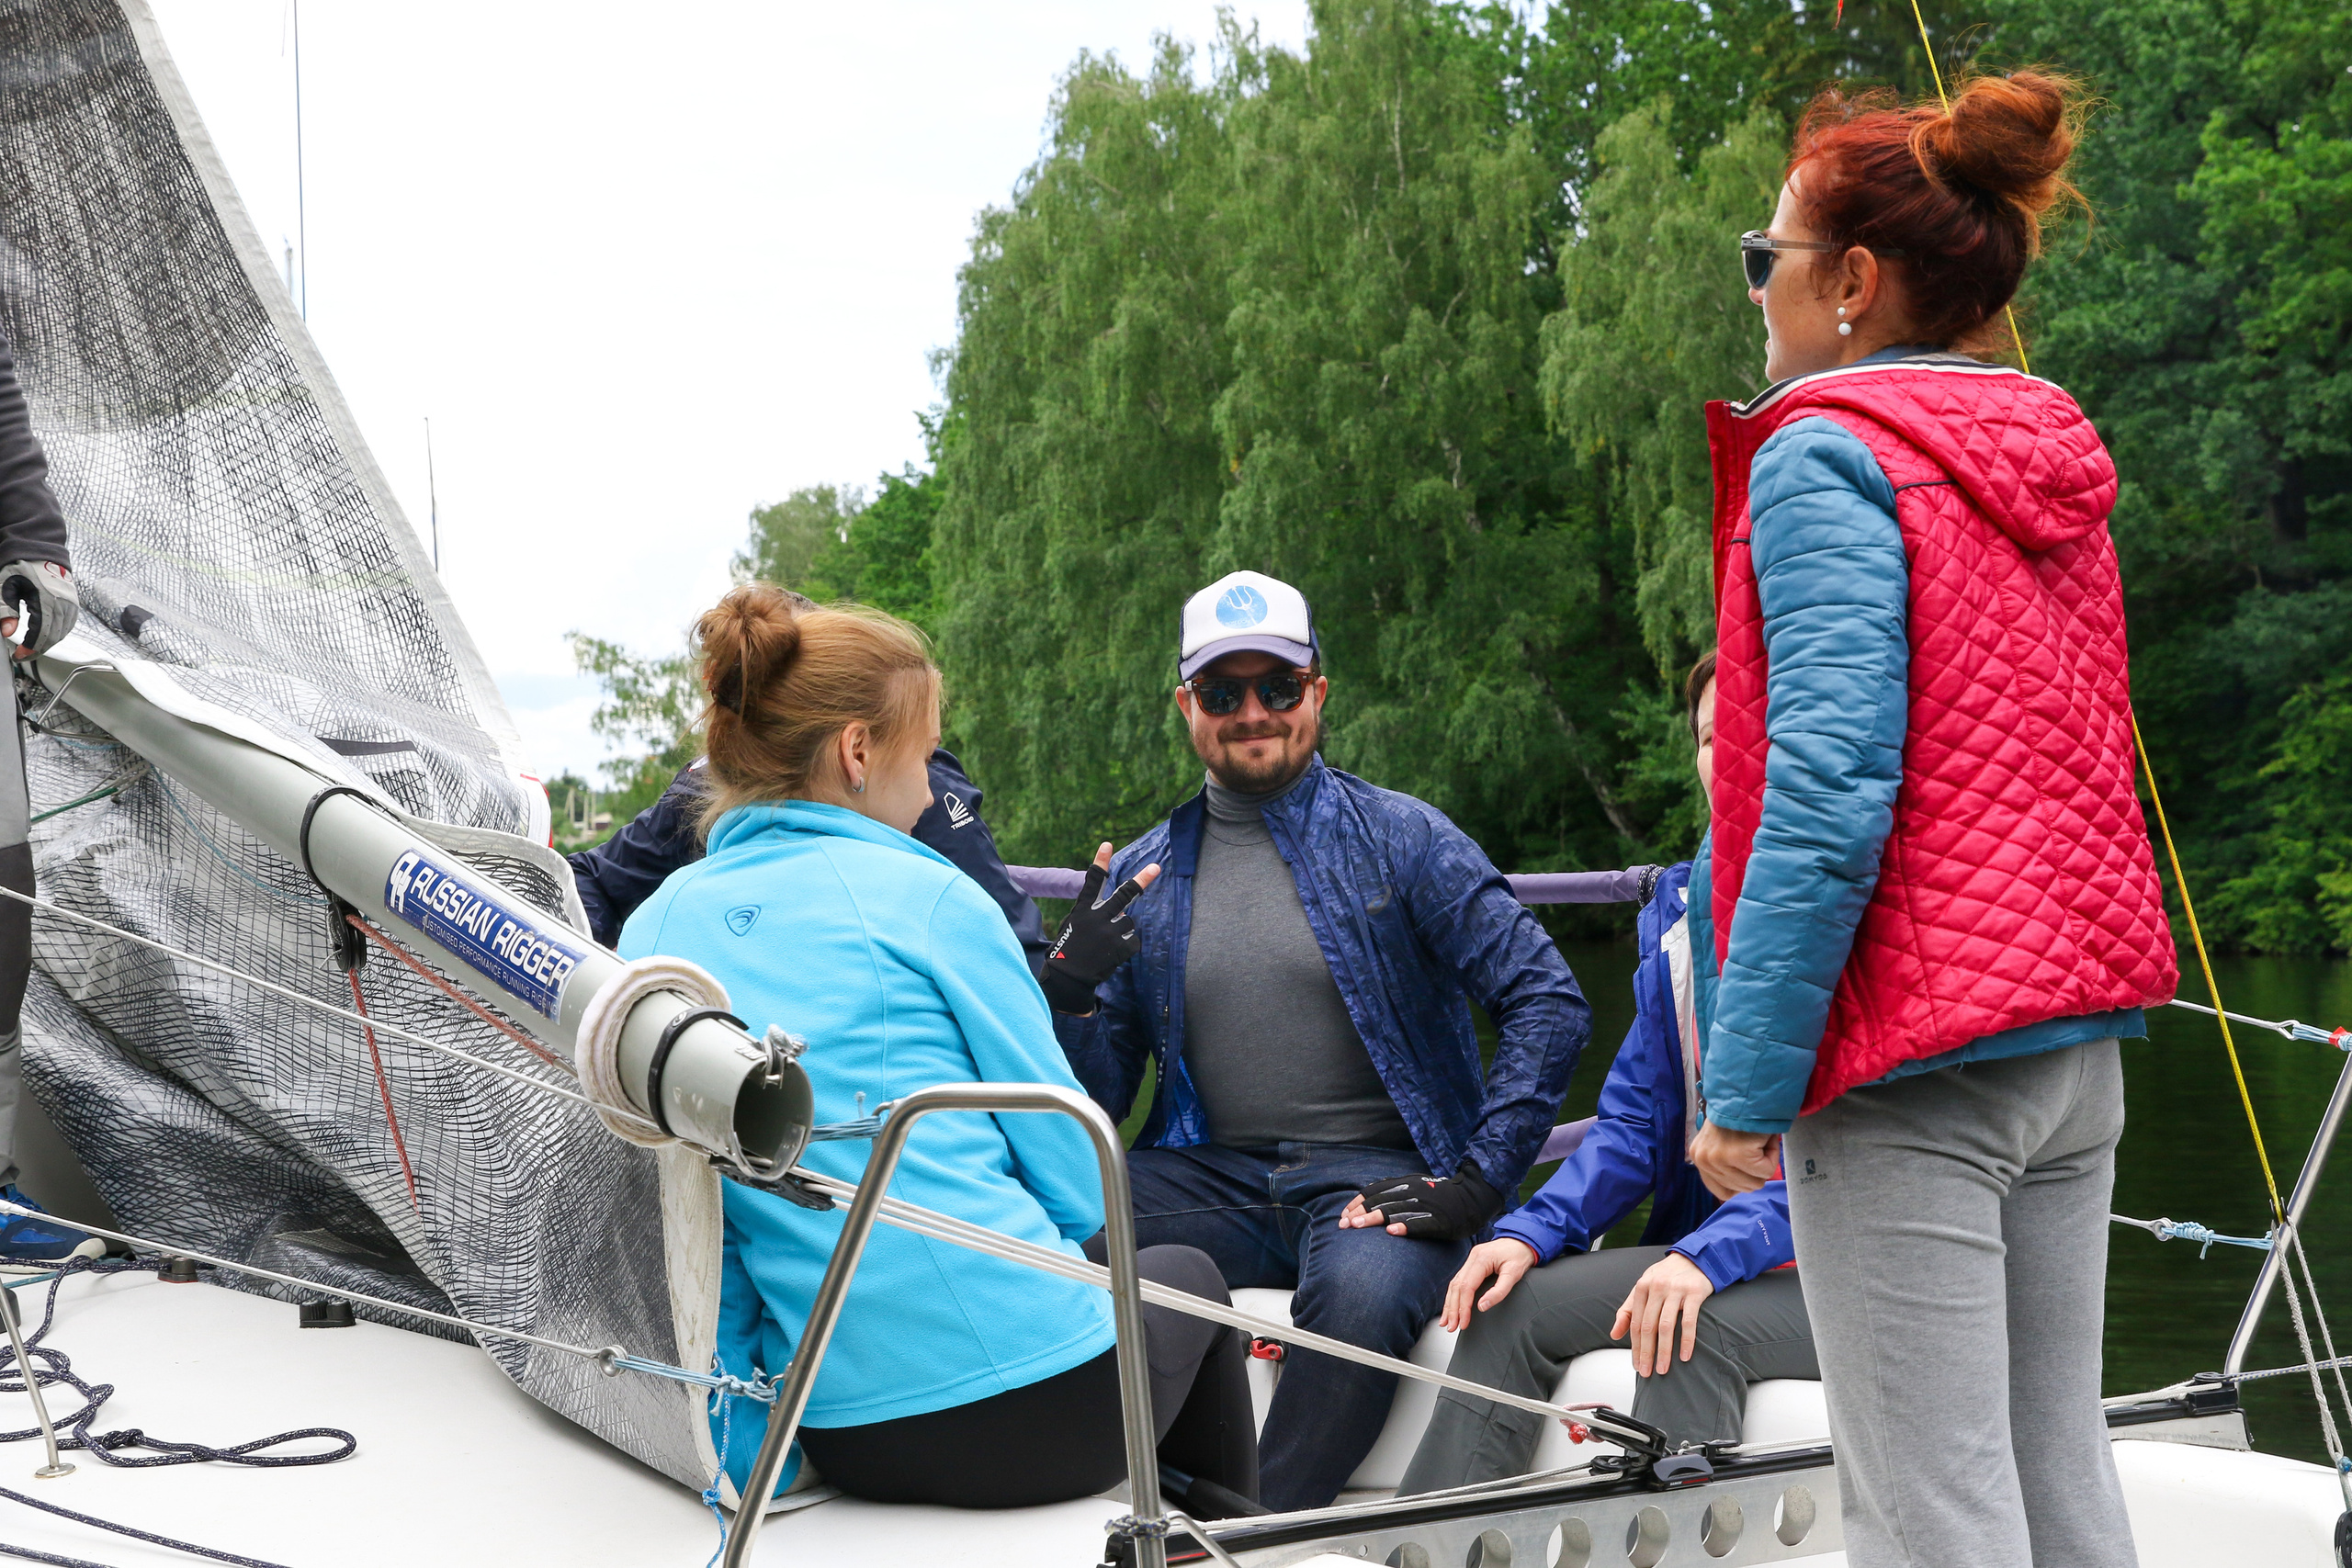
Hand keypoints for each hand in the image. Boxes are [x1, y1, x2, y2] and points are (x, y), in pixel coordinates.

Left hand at [0, 561, 73, 659]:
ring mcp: (70, 604)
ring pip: (62, 634)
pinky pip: (68, 625)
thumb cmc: (21, 567)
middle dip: (36, 649)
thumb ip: (5, 610)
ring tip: (32, 646)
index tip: (17, 655)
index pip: (40, 635)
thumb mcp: (5, 587)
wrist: (39, 551)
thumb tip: (8, 632)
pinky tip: (47, 635)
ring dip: (47, 643)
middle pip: (53, 637)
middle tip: (22, 653)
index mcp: (46, 601)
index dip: (29, 649)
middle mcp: (62, 604)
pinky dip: (57, 634)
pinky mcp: (73, 603)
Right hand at [1039, 843, 1159, 1014]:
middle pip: (1124, 894)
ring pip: (1128, 921)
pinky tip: (1111, 953)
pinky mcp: (1120, 947)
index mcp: (1082, 910)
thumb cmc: (1069, 949)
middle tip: (1155, 867)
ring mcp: (1110, 932)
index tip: (1108, 844)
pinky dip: (1125, 945)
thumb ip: (1093, 913)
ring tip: (1104, 943)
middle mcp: (1097, 917)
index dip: (1101, 862)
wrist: (1068, 978)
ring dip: (1121, 930)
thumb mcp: (1073, 924)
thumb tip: (1121, 910)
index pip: (1092, 881)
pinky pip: (1132, 939)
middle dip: (1142, 880)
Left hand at [1339, 1165, 1502, 1240]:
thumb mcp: (1416, 1186)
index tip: (1343, 1216)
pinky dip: (1405, 1227)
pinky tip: (1392, 1232)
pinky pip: (1420, 1224)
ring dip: (1374, 1219)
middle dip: (1359, 1213)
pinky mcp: (1439, 1220)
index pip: (1374, 1191)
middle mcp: (1412, 1192)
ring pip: (1395, 1211)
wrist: (1472, 1197)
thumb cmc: (1440, 1195)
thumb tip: (1370, 1201)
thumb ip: (1395, 1191)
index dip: (1357, 1203)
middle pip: (1380, 1202)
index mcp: (1405, 1184)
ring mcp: (1425, 1206)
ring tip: (1358, 1226)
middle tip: (1343, 1226)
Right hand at [1439, 1238, 1539, 1331]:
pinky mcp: (1472, 1263)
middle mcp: (1472, 1257)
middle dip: (1452, 1308)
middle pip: (1456, 1286)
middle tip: (1450, 1326)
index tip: (1463, 1322)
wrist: (1523, 1240)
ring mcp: (1470, 1259)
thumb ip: (1499, 1291)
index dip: (1463, 1307)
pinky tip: (1451, 1306)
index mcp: (1481, 1259)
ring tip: (1447, 1321)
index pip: (1466, 1287)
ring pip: (1454, 1284)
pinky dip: (1454, 1295)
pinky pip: (1459, 1280)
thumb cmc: (1520, 1255)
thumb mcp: (1514, 1274)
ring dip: (1450, 1303)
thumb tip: (1482, 1307)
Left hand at [1610, 1252, 1714, 1374]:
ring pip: (1666, 1326)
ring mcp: (1676, 1290)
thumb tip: (1614, 1334)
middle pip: (1648, 1326)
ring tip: (1663, 1369)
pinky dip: (1686, 1340)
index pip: (1636, 1323)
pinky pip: (1689, 1321)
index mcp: (1642, 1287)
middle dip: (1646, 1352)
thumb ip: (1628, 1310)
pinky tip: (1684, 1356)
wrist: (1695, 1258)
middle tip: (1646, 1372)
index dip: (1635, 1346)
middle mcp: (1657, 1288)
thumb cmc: (1667, 1277)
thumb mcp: (1644, 1287)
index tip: (1636, 1365)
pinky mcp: (1694, 1293)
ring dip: (1664, 1351)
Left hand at [1689, 1122, 1779, 1200]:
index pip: (1721, 1190)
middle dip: (1756, 1168)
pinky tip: (1763, 1138)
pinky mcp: (1738, 1155)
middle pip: (1743, 1188)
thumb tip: (1738, 1189)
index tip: (1747, 1163)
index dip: (1741, 1181)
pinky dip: (1772, 1155)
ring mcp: (1719, 1158)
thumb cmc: (1740, 1114)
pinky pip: (1765, 1171)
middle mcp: (1703, 1160)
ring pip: (1755, 1182)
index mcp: (1698, 1157)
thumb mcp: (1722, 1142)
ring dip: (1764, 1161)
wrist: (1748, 1091)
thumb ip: (1724, 1166)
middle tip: (1752, 1143)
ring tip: (1756, 1140)